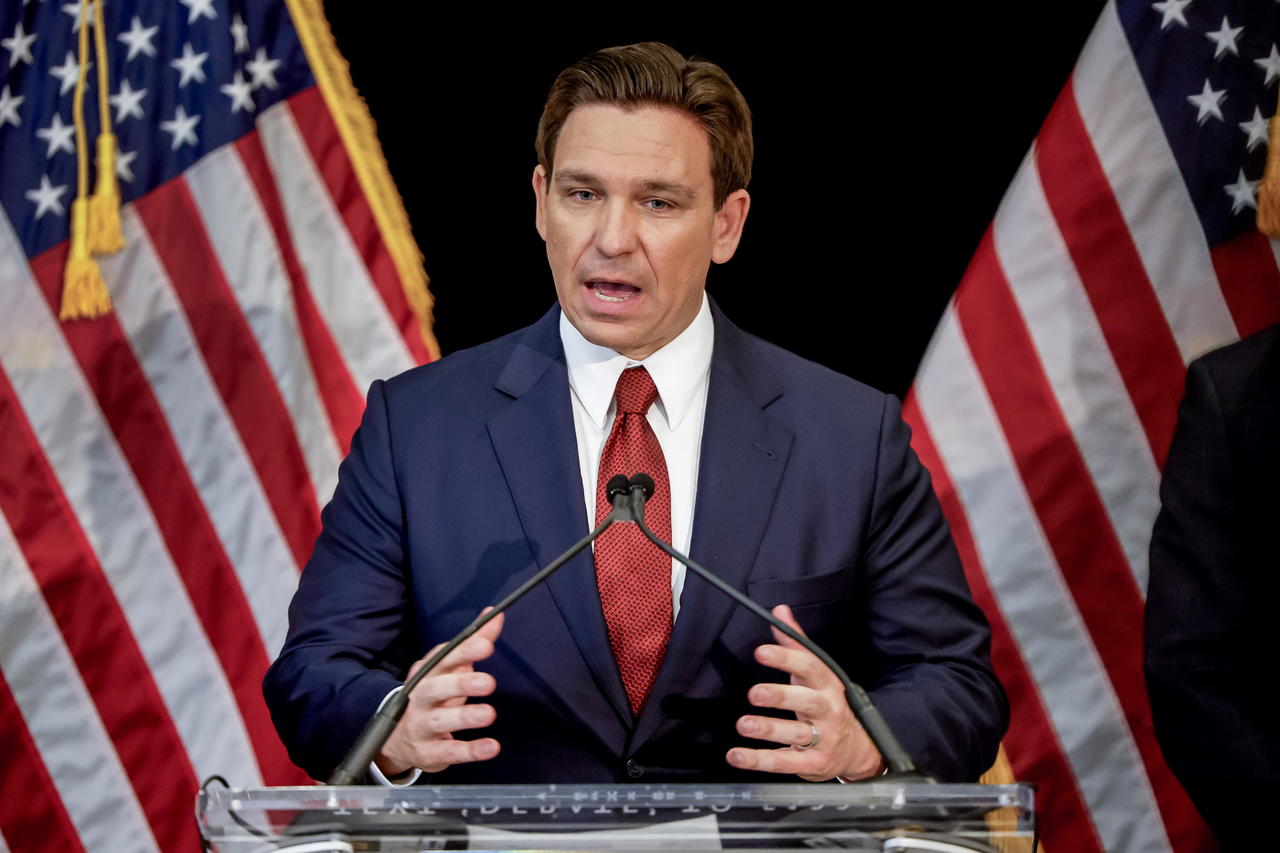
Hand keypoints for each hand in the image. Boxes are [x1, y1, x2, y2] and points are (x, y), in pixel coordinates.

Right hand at [375, 611, 503, 775]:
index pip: (444, 659)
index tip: (486, 645)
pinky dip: (470, 751)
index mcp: (429, 673)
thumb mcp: (449, 669)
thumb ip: (473, 643)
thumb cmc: (433, 695)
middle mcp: (420, 698)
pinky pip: (449, 752)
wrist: (397, 736)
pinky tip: (490, 747)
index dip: (465, 651)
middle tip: (488, 682)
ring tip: (489, 714)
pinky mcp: (429, 753)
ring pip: (440, 721)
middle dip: (461, 684)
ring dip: (465, 717)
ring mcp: (422, 726)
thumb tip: (494, 614)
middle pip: (436, 688)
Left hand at [726, 604, 883, 780]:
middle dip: (780, 696)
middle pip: (807, 701)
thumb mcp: (817, 672)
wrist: (860, 748)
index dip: (786, 658)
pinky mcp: (813, 764)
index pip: (809, 667)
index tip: (762, 652)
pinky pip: (786, 762)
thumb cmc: (828, 703)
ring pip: (797, 734)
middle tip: (754, 693)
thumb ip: (796, 642)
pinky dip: (760, 760)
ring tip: (744, 725)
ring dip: (769, 729)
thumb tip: (780, 610)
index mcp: (827, 684)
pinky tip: (738, 755)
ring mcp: (823, 739)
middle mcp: (828, 710)